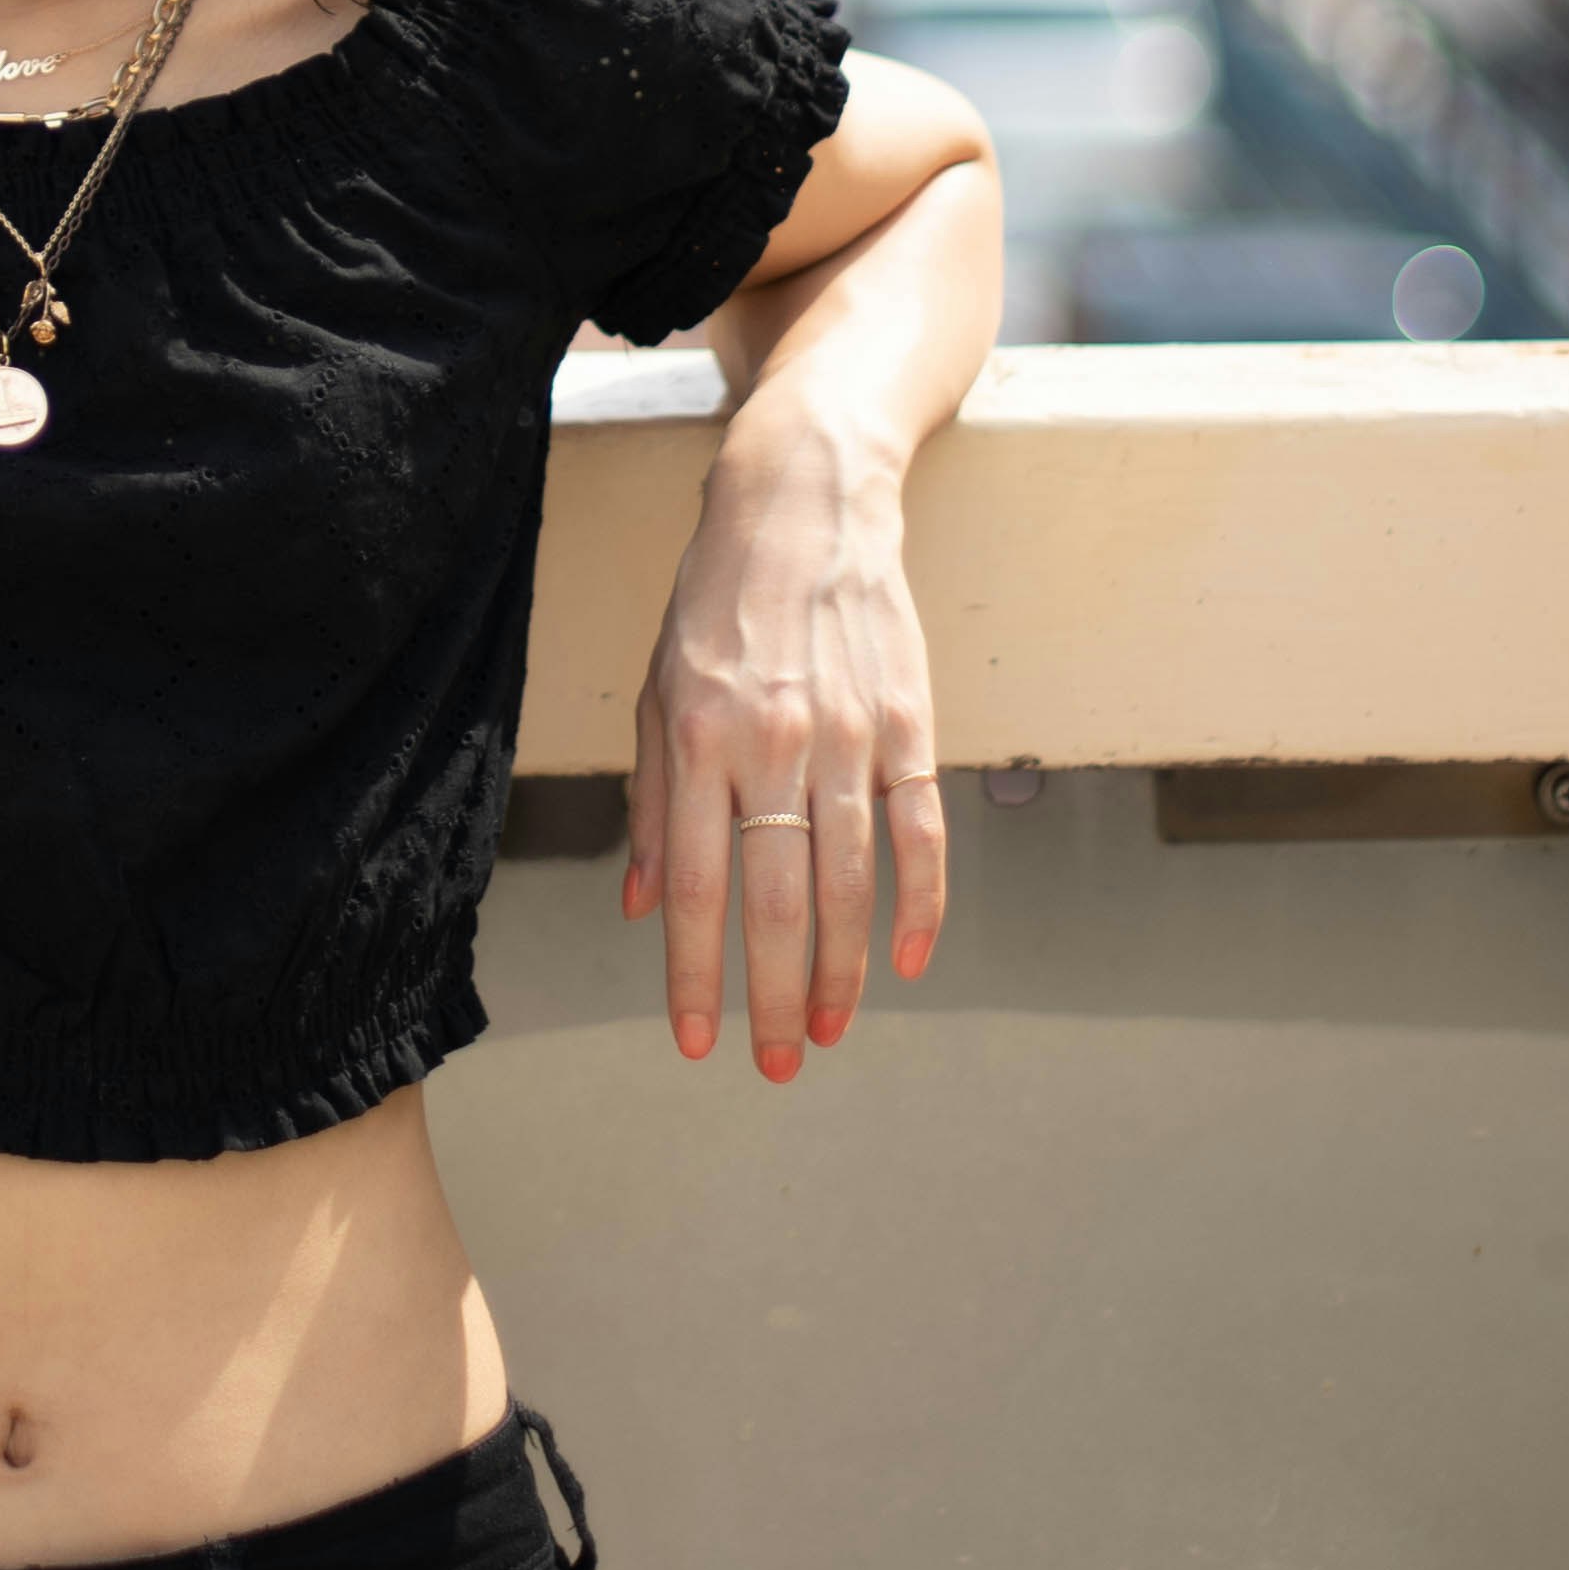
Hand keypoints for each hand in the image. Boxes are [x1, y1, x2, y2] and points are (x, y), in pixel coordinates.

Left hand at [622, 389, 945, 1082]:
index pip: (697, 887)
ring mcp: (849, 735)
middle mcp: (772, 744)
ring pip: (850, 881)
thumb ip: (653, 802)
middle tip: (777, 1065)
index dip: (696, 974)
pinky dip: (921, 903)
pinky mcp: (909, 722)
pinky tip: (910, 961)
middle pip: (776, 901)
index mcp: (696, 739)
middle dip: (775, 997)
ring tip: (831, 1031)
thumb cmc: (716, 601)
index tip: (697, 1040)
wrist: (804, 504)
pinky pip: (920, 831)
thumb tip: (647, 908)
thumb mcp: (654, 689)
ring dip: (844, 970)